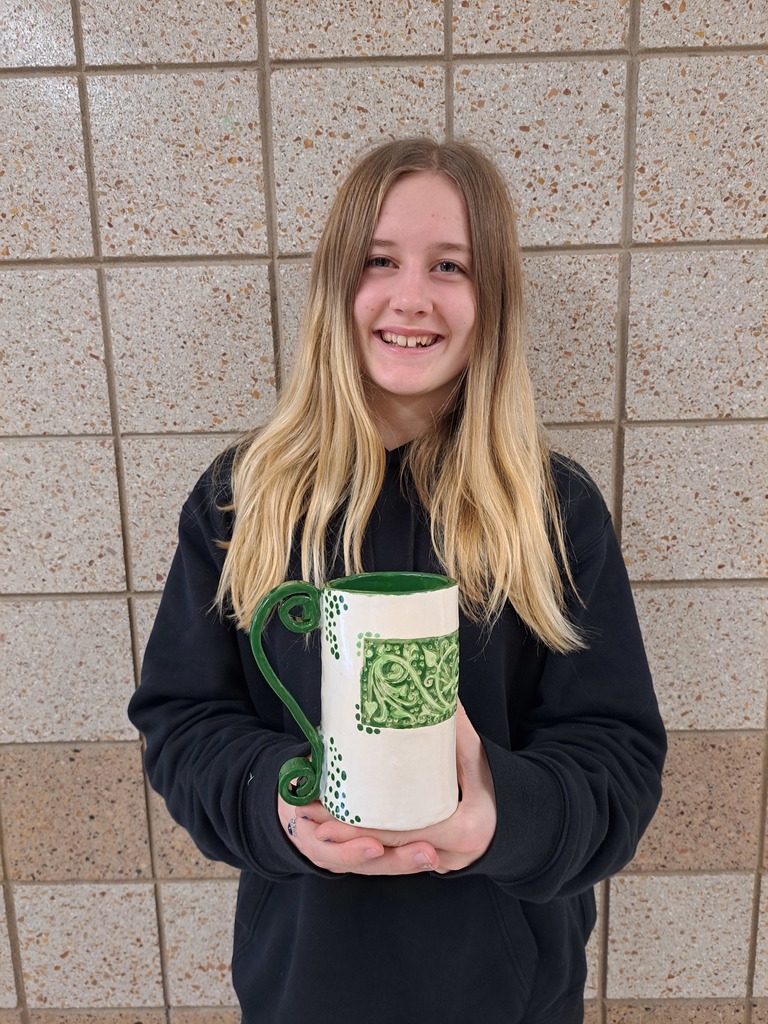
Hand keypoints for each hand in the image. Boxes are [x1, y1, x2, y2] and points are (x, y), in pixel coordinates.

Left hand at [278, 703, 496, 874]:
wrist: (524, 822)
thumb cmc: (506, 787)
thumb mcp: (481, 758)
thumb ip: (458, 729)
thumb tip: (439, 689)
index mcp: (466, 830)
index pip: (408, 831)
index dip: (368, 825)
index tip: (336, 814)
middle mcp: (451, 855)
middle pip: (390, 847)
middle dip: (348, 836)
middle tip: (313, 818)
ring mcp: (440, 863)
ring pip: (388, 856)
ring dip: (350, 844)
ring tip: (315, 824)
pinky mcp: (431, 862)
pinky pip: (394, 856)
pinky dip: (366, 845)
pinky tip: (339, 831)